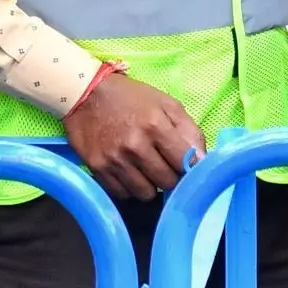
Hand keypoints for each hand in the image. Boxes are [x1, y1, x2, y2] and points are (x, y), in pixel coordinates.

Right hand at [63, 66, 202, 197]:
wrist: (85, 93)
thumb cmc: (131, 97)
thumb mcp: (166, 103)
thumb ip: (189, 131)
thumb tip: (203, 160)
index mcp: (156, 126)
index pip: (185, 164)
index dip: (189, 167)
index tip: (185, 165)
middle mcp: (135, 146)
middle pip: (167, 182)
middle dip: (170, 176)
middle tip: (164, 165)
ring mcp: (115, 159)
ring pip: (146, 194)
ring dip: (150, 185)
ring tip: (145, 169)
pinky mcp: (98, 168)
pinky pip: (122, 194)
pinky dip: (129, 187)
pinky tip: (128, 172)